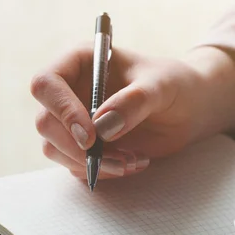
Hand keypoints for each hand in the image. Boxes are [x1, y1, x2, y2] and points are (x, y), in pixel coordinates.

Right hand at [31, 44, 203, 179]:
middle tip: (117, 159)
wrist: (188, 108)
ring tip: (133, 161)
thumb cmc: (174, 85)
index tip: (91, 136)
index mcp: (80, 63)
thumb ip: (133, 101)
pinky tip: (134, 163)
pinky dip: (102, 171)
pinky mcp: (85, 146)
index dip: (61, 110)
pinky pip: (76, 165)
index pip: (46, 84)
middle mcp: (70, 91)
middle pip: (45, 122)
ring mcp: (74, 121)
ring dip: (91, 164)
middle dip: (77, 147)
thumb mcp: (161, 86)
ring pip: (56, 149)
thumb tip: (102, 127)